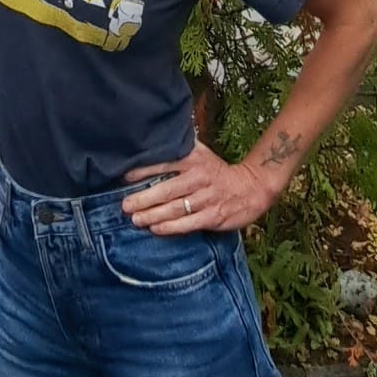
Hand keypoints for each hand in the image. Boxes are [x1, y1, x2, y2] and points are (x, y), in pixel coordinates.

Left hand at [121, 142, 277, 235]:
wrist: (251, 187)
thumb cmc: (216, 172)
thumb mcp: (200, 155)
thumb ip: (178, 152)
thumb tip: (149, 148)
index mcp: (194, 159)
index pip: (165, 163)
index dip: (143, 170)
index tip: (124, 177)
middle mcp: (200, 177)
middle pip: (167, 189)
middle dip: (144, 198)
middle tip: (125, 205)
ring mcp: (207, 198)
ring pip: (176, 208)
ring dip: (153, 214)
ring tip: (135, 219)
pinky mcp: (214, 216)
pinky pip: (188, 223)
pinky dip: (171, 227)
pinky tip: (156, 229)